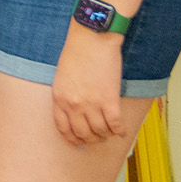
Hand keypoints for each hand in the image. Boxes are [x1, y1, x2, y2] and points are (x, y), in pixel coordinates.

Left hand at [53, 26, 130, 144]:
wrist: (92, 39)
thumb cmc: (76, 53)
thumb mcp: (61, 77)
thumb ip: (65, 95)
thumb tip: (74, 111)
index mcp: (59, 98)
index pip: (63, 128)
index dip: (71, 138)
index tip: (78, 142)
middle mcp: (73, 105)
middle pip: (82, 133)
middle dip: (90, 139)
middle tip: (96, 139)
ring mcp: (91, 104)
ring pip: (99, 132)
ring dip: (105, 136)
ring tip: (109, 134)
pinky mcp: (109, 100)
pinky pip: (115, 124)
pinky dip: (119, 130)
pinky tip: (121, 131)